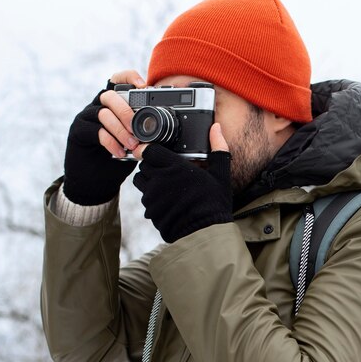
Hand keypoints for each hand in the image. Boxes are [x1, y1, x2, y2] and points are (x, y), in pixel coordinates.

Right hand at [62, 69, 145, 205]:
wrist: (95, 182)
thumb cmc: (116, 159)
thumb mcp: (135, 143)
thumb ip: (144, 133)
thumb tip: (166, 132)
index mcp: (113, 105)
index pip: (116, 81)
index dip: (128, 77)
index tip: (143, 86)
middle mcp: (97, 107)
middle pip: (110, 95)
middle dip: (127, 111)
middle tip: (137, 130)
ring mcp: (86, 118)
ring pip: (103, 113)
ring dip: (120, 129)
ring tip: (132, 145)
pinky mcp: (77, 132)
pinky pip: (94, 131)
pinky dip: (110, 141)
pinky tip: (119, 153)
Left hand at [132, 124, 233, 243]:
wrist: (205, 233)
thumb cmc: (214, 203)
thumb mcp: (221, 174)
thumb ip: (218, 148)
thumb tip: (216, 128)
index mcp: (175, 167)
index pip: (149, 150)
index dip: (152, 150)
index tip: (158, 153)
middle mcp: (159, 179)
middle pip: (143, 165)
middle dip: (151, 165)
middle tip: (165, 171)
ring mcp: (152, 196)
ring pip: (140, 181)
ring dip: (148, 181)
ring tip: (164, 186)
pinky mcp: (150, 211)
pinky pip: (144, 199)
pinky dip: (152, 198)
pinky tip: (167, 202)